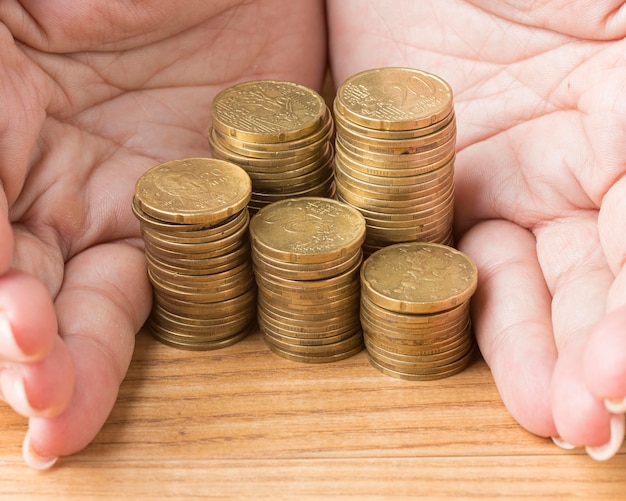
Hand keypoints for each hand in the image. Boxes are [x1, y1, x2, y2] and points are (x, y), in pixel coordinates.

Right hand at [0, 0, 325, 467]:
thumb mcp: (28, 7)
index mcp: (0, 112)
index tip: (16, 313)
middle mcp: (46, 175)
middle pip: (17, 281)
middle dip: (17, 341)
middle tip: (33, 386)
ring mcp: (121, 206)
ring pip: (78, 305)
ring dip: (61, 363)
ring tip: (55, 413)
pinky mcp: (194, 225)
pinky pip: (156, 293)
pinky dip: (115, 346)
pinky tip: (86, 395)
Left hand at [328, 0, 625, 457]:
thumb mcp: (607, 2)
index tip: (623, 371)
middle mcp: (581, 163)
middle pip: (604, 271)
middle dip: (603, 344)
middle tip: (596, 420)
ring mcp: (508, 183)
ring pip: (536, 284)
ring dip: (548, 353)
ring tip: (556, 420)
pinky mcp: (436, 196)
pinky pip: (456, 265)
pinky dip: (478, 319)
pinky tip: (503, 379)